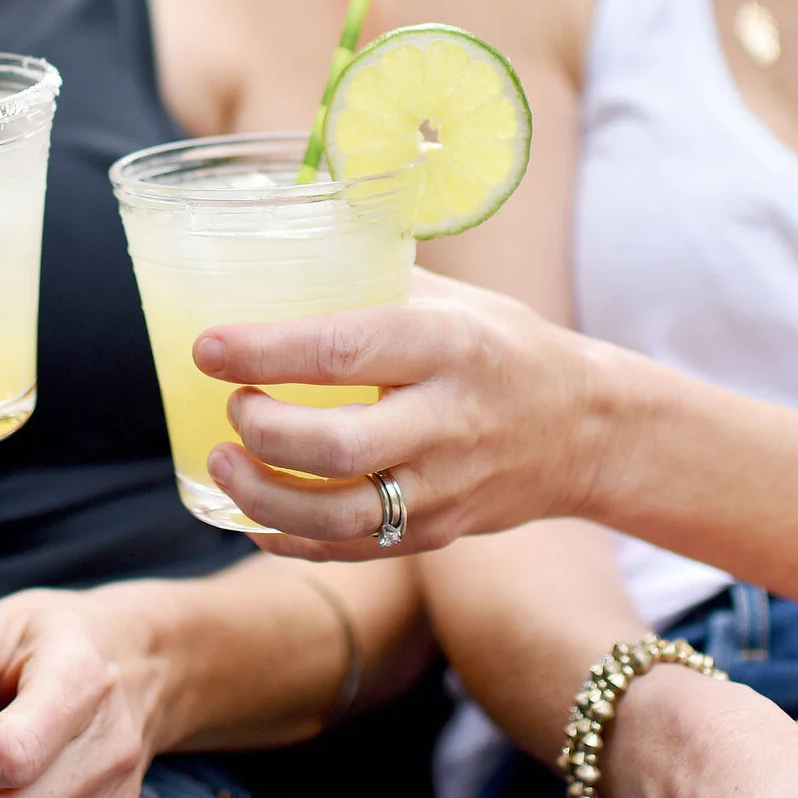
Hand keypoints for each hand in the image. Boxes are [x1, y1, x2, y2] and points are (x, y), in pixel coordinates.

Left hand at [191, 267, 606, 557]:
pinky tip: (252, 515)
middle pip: (338, 447)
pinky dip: (292, 538)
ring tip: (223, 465)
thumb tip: (277, 248)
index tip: (209, 347)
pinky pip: (353, 549)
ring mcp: (445, 487)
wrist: (588, 429)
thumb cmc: (503, 346)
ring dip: (264, 497)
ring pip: (340, 515)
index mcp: (447, 345)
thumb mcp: (455, 300)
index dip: (265, 352)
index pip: (344, 349)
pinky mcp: (438, 533)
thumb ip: (374, 282)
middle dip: (264, 432)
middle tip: (232, 406)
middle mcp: (448, 421)